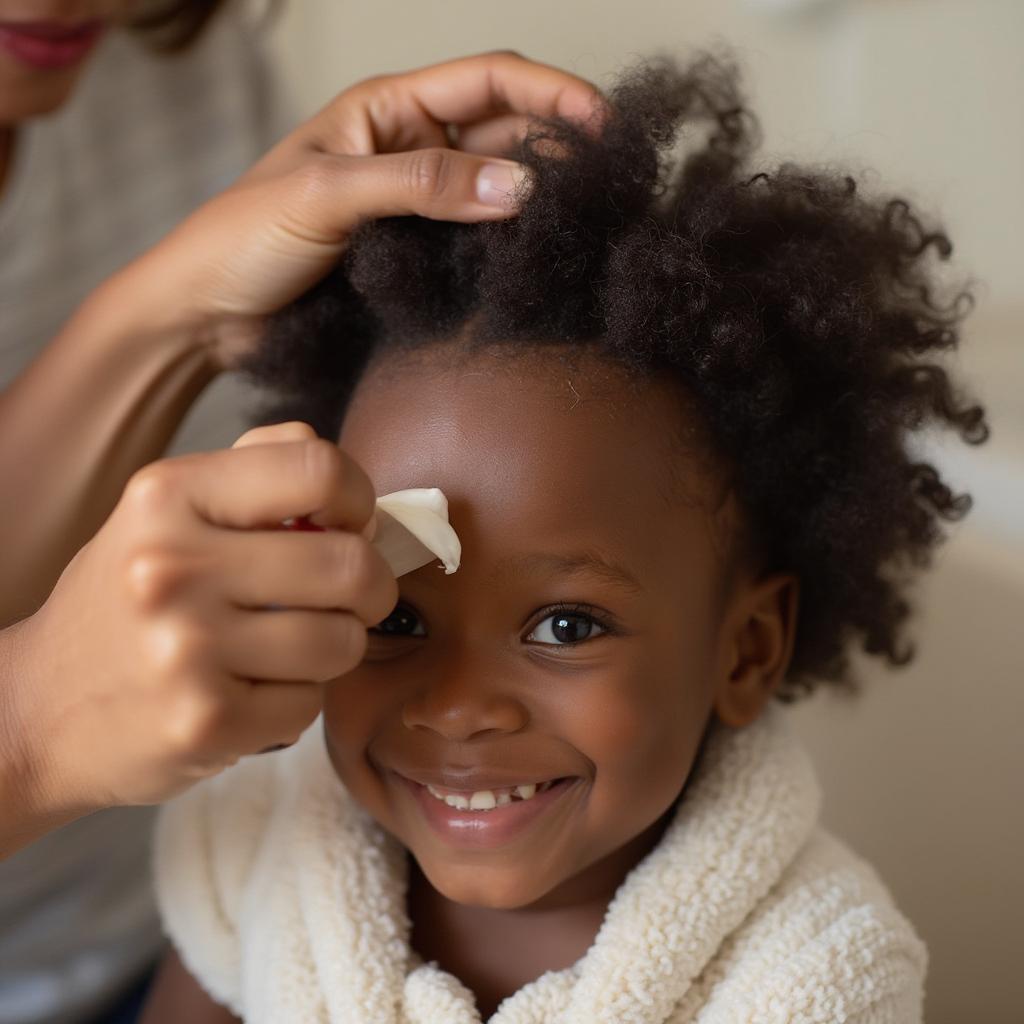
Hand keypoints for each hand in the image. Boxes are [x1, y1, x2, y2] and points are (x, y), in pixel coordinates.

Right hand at [3, 423, 395, 825]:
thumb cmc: (127, 599)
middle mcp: (172, 566)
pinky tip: (254, 691)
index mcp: (168, 496)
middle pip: (351, 563)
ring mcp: (187, 649)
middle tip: (353, 599)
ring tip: (292, 646)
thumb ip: (257, 471)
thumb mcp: (167, 512)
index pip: (319, 468)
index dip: (358, 497)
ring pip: (342, 640)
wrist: (40, 709)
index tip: (349, 525)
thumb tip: (349, 486)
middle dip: (371, 586)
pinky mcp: (206, 721)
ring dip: (336, 646)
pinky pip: (311, 702)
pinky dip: (298, 699)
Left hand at [111, 51, 600, 364]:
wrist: (205, 316)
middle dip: (558, 144)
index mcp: (385, 110)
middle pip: (504, 131)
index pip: (488, 81)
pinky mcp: (412, 258)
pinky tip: (533, 255)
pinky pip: (474, 242)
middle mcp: (408, 150)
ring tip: (584, 215)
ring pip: (495, 188)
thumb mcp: (328, 193)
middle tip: (608, 177)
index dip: (551, 94)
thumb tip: (521, 186)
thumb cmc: (240, 239)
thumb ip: (423, 185)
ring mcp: (413, 207)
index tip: (603, 123)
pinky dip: (507, 245)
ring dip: (539, 197)